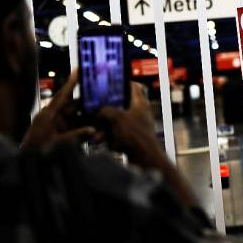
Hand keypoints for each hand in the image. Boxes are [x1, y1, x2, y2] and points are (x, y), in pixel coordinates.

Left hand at [22, 71, 95, 148]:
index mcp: (49, 114)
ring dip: (87, 116)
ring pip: (76, 116)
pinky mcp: (60, 134)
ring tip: (102, 112)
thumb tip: (93, 130)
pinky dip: (84, 128)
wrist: (26, 163)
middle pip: (73, 105)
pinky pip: (75, 127)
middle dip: (86, 101)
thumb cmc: (38, 151)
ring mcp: (57, 125)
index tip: (78, 70)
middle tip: (101, 95)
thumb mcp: (57, 143)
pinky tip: (96, 128)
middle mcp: (54, 117)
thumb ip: (75, 136)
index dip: (71, 83)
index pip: (63, 95)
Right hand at [98, 83, 196, 206]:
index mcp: (140, 104)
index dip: (124, 82)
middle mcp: (140, 114)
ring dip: (106, 129)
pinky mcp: (133, 140)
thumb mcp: (117, 119)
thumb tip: (100, 111)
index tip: (112, 82)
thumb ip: (106, 110)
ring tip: (99, 136)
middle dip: (107, 111)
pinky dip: (111, 139)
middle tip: (97, 111)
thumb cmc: (137, 137)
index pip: (135, 87)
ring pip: (117, 123)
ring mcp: (137, 127)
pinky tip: (105, 143)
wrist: (146, 160)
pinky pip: (118, 136)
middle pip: (122, 106)